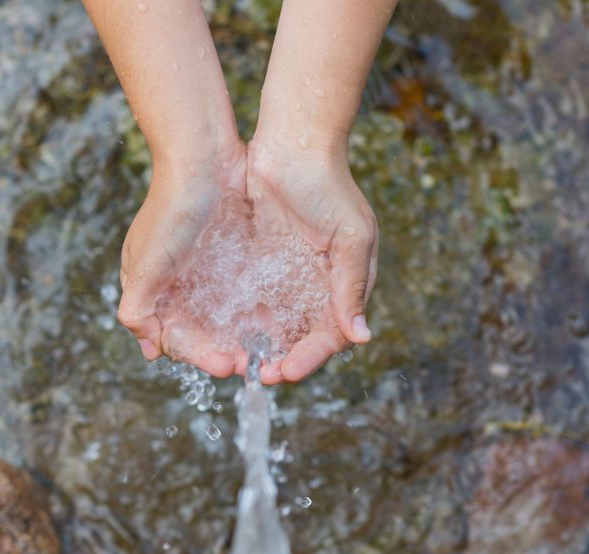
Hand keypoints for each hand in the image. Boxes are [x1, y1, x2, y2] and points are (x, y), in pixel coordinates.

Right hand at [117, 143, 248, 378]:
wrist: (204, 157)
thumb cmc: (170, 207)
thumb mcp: (147, 261)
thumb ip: (138, 305)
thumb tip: (146, 347)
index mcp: (150, 289)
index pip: (173, 338)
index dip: (198, 355)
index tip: (225, 365)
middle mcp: (176, 285)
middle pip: (199, 334)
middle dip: (221, 351)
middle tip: (250, 364)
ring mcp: (205, 271)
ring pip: (222, 319)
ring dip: (240, 338)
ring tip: (266, 352)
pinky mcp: (231, 258)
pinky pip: (243, 295)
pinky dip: (254, 314)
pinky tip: (273, 324)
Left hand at [244, 137, 377, 384]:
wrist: (293, 143)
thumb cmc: (329, 186)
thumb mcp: (350, 236)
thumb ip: (351, 286)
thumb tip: (361, 337)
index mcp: (345, 284)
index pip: (332, 335)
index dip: (310, 357)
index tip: (286, 371)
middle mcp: (318, 287)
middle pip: (302, 339)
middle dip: (283, 360)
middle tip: (259, 375)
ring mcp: (288, 277)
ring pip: (276, 326)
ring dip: (262, 347)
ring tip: (241, 363)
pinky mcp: (261, 265)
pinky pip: (253, 302)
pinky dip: (243, 322)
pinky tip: (227, 335)